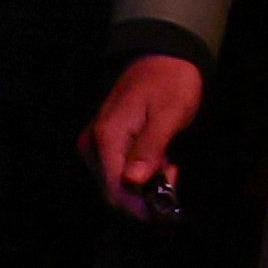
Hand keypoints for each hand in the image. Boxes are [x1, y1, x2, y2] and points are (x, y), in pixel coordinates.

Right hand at [82, 52, 204, 218]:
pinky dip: (141, 174)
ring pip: (117, 185)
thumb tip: (133, 180)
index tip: (169, 210)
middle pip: (114, 191)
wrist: (164, 57)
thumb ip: (150, 147)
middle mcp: (93, 142)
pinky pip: (118, 172)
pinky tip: (159, 161)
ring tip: (169, 165)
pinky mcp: (104, 144)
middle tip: (173, 176)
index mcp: (107, 135)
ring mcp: (96, 143)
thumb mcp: (168, 114)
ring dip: (145, 186)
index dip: (141, 207)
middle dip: (145, 196)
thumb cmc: (170, 83)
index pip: (115, 190)